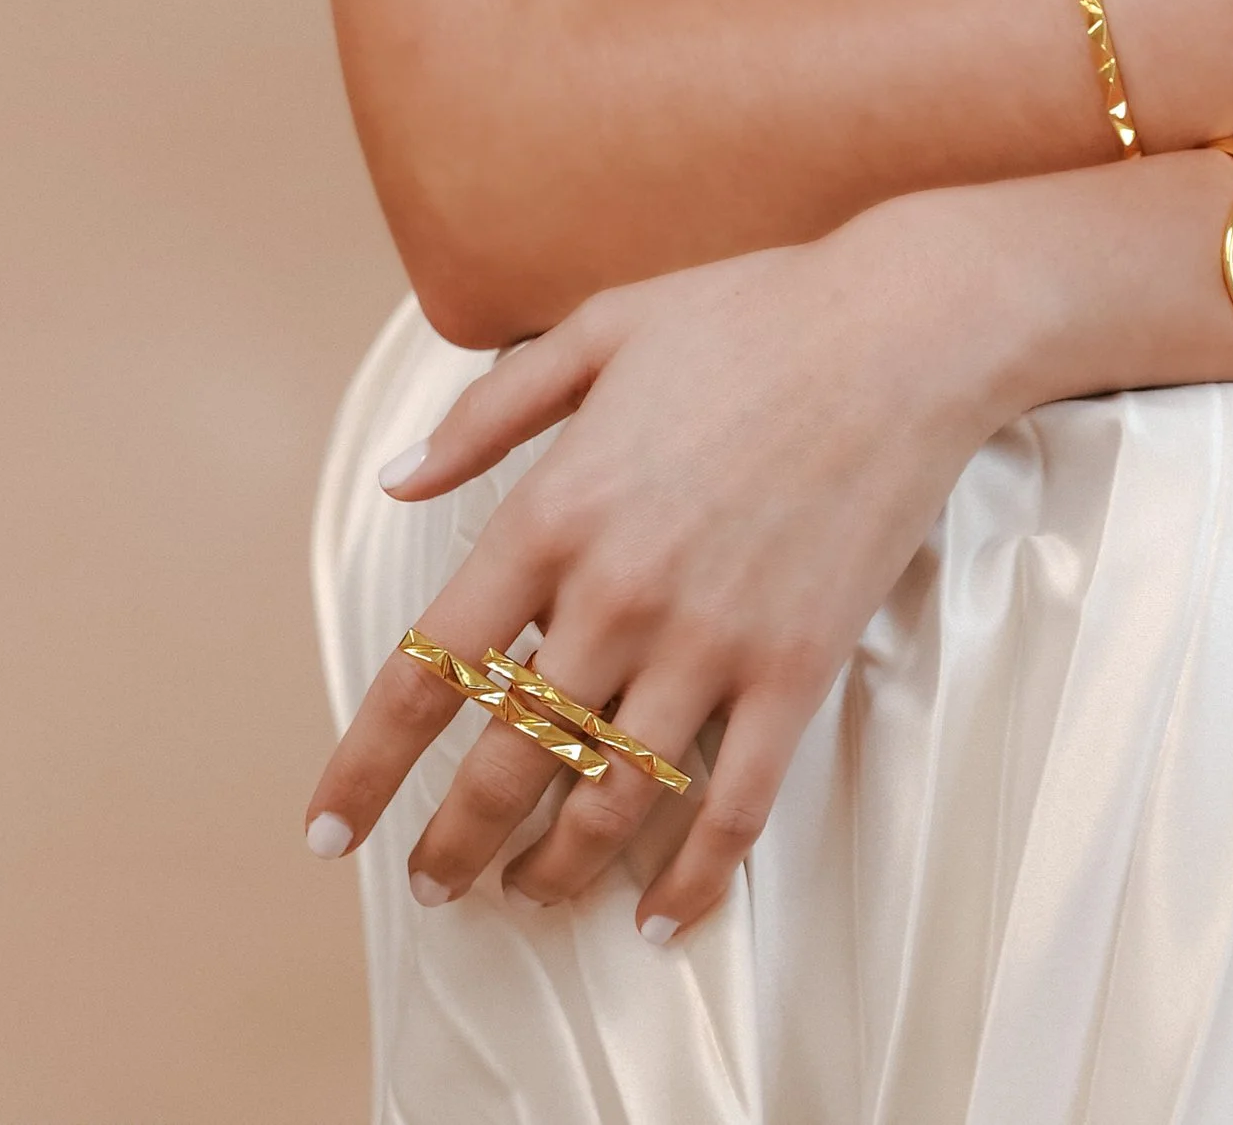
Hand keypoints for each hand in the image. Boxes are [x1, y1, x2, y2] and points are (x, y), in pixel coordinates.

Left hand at [304, 196, 1024, 939]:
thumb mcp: (600, 329)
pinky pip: (731, 808)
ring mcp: (710, 642)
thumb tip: (398, 484)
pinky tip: (655, 917)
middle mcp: (617, 595)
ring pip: (608, 801)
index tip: (329, 830)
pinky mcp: (796, 670)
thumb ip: (488, 412)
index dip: (366, 768)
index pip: (430, 672)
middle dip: (454, 843)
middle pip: (506, 762)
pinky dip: (689, 880)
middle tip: (435, 885)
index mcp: (554, 513)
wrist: (903, 330)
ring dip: (555, 869)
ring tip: (528, 896)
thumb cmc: (750, 315)